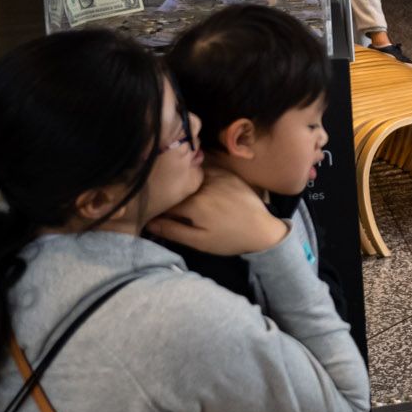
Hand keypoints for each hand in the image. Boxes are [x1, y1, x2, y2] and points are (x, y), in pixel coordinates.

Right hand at [146, 169, 289, 256]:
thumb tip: (148, 222)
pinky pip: (204, 170)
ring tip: (179, 195)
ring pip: (188, 177)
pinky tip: (196, 187)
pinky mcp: (226, 173)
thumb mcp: (199, 241)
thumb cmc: (229, 239)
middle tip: (167, 206)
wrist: (263, 230)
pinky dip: (196, 177)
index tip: (153, 214)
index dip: (156, 209)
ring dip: (181, 184)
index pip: (164, 202)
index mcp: (194, 204)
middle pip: (176, 187)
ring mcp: (216, 176)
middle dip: (168, 195)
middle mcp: (203, 186)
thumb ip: (172, 230)